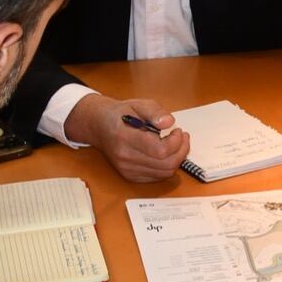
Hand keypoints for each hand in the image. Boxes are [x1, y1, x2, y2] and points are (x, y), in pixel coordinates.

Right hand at [63, 93, 189, 181]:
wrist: (99, 126)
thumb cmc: (120, 114)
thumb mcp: (138, 104)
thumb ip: (155, 111)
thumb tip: (169, 122)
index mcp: (125, 137)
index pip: (160, 150)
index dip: (176, 142)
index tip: (178, 131)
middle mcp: (125, 157)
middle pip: (165, 164)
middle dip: (181, 150)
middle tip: (182, 137)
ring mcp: (127, 169)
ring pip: (164, 173)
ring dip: (177, 159)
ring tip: (176, 143)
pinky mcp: (130, 176)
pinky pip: (158, 177)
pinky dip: (167, 166)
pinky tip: (166, 153)